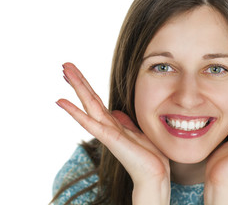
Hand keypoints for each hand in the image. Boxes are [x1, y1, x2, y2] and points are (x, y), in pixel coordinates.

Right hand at [56, 63, 169, 204]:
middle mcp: (107, 125)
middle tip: (65, 65)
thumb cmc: (148, 156)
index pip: (97, 101)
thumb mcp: (137, 132)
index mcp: (114, 123)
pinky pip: (90, 122)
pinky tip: (61, 101)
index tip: (75, 73)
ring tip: (64, 70)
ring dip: (77, 87)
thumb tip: (117, 112)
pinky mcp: (110, 138)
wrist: (154, 174)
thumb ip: (125, 122)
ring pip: (88, 104)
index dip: (87, 86)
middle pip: (90, 98)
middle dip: (78, 81)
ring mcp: (106, 132)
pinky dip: (75, 112)